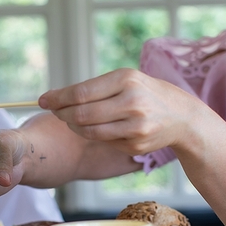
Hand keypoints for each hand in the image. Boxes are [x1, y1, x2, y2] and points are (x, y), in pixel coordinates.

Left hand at [38, 68, 197, 154]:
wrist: (182, 116)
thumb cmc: (145, 93)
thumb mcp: (126, 80)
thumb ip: (94, 88)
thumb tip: (55, 98)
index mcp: (126, 79)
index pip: (81, 92)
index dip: (58, 98)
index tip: (43, 101)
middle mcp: (132, 102)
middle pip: (81, 114)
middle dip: (62, 114)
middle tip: (55, 112)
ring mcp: (135, 126)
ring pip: (89, 131)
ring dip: (73, 127)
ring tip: (71, 120)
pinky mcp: (136, 145)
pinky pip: (104, 141)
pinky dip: (94, 135)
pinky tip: (98, 128)